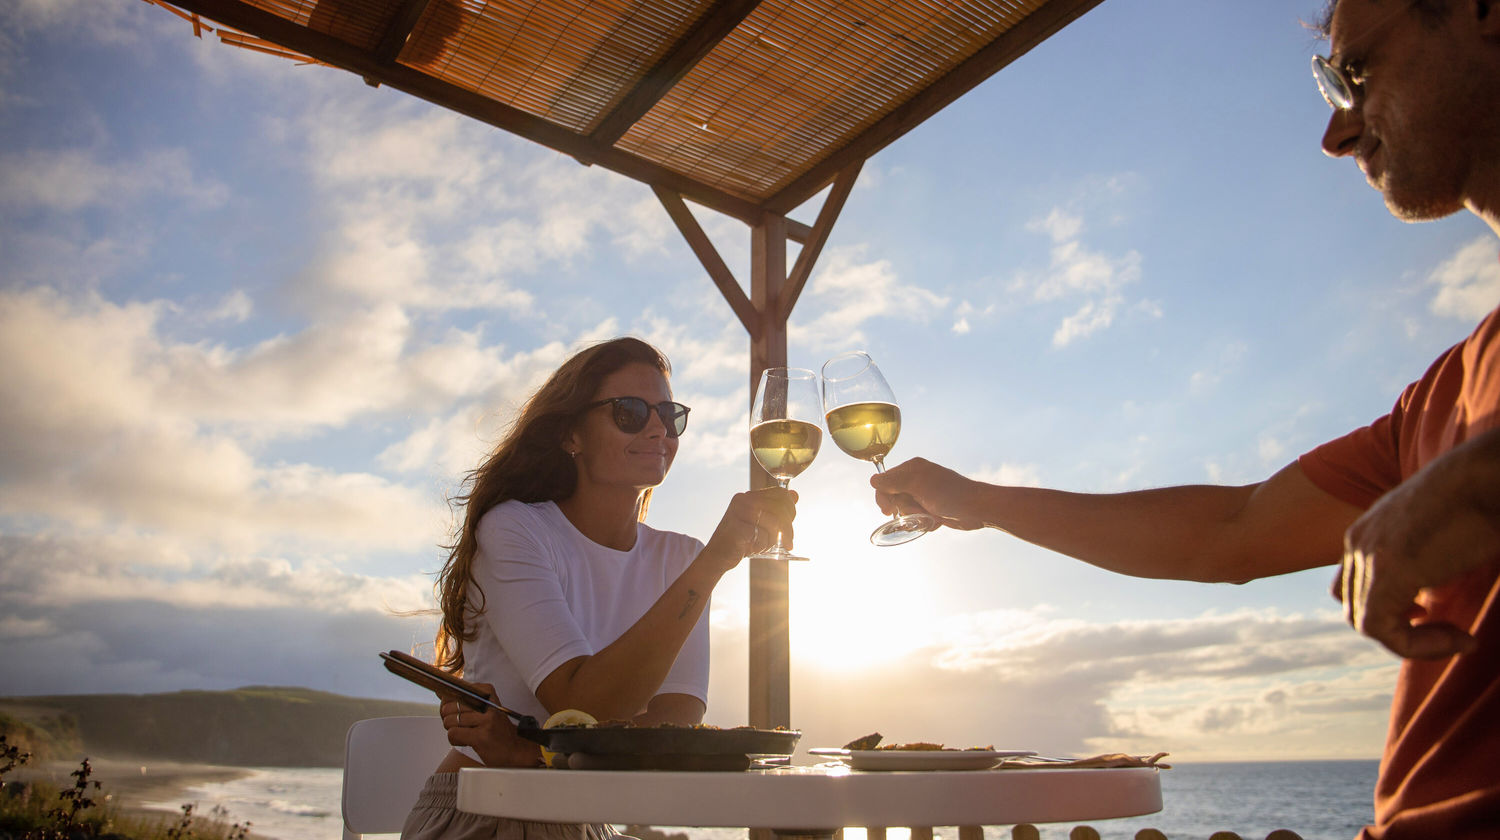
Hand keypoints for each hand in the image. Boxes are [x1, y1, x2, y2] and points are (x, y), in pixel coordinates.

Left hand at [439, 685, 541, 766]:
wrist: (516, 749)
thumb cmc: (498, 730)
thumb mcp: (484, 709)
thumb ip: (463, 700)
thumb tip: (440, 694)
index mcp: (488, 693)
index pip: (456, 690)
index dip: (448, 701)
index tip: (453, 709)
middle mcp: (488, 704)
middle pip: (450, 706)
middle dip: (447, 717)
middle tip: (457, 724)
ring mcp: (486, 720)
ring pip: (450, 720)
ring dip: (452, 730)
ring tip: (464, 733)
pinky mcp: (481, 736)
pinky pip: (453, 734)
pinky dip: (454, 739)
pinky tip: (465, 740)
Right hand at [701, 487, 797, 569]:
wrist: (717, 557)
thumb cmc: (740, 541)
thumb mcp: (761, 524)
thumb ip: (777, 510)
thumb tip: (795, 494)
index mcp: (748, 497)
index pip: (780, 494)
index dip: (790, 510)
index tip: (790, 527)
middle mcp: (743, 500)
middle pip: (779, 507)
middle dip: (787, 527)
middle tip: (788, 543)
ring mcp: (738, 512)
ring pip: (773, 521)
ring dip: (774, 539)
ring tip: (766, 547)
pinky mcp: (736, 527)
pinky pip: (762, 535)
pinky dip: (762, 546)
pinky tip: (753, 549)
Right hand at [871, 457, 983, 530]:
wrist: (976, 509)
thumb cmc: (949, 494)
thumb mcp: (917, 485)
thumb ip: (893, 482)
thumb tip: (873, 480)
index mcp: (913, 468)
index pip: (885, 481)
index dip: (883, 497)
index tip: (887, 511)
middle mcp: (917, 479)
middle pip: (893, 497)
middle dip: (902, 508)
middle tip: (914, 513)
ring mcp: (925, 494)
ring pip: (905, 510)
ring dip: (914, 516)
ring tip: (929, 515)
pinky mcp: (933, 508)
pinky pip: (917, 517)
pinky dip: (923, 522)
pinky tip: (936, 521)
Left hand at [1338, 442, 1499, 658]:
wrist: (1489, 475)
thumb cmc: (1482, 498)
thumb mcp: (1440, 530)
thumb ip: (1425, 560)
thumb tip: (1430, 597)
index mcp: (1368, 529)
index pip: (1355, 585)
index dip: (1392, 610)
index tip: (1436, 616)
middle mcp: (1358, 541)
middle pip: (1355, 605)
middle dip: (1401, 629)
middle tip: (1452, 633)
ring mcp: (1367, 556)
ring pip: (1365, 622)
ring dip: (1414, 642)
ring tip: (1459, 638)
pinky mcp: (1386, 573)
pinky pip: (1381, 630)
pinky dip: (1418, 646)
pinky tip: (1462, 639)